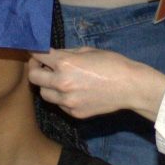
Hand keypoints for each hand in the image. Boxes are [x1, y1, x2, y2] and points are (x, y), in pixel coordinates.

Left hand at [27, 48, 164, 120]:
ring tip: (58, 81)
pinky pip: (59, 105)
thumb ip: (67, 53)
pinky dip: (61, 98)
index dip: (35, 51)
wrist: (130, 87)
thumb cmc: (113, 64)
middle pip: (33, 77)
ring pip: (44, 94)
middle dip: (35, 69)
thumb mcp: (88, 50)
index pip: (38, 55)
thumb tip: (53, 54)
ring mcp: (67, 101)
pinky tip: (73, 92)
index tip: (35, 51)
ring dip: (47, 85)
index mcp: (65, 63)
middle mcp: (62, 83)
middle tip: (42, 66)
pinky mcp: (74, 113)